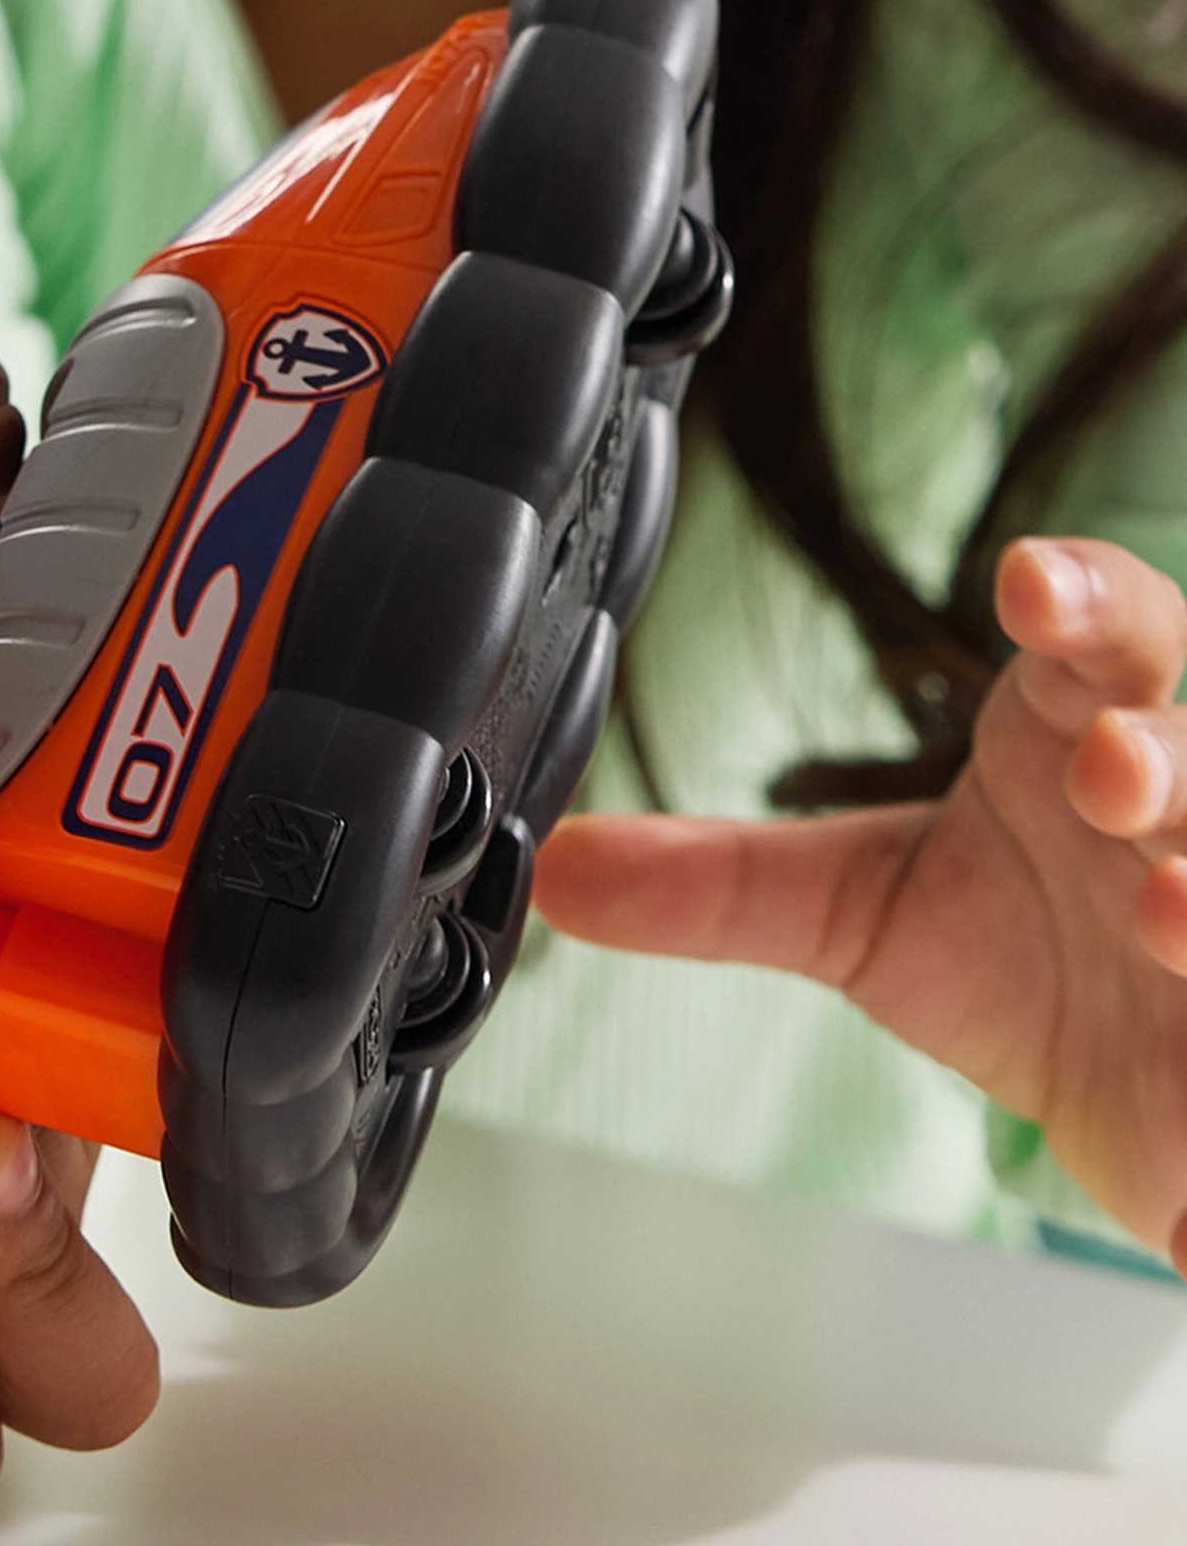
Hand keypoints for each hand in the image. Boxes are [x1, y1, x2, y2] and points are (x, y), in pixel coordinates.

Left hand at [533, 536, 1186, 1268]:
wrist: (1146, 1094)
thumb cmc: (1024, 959)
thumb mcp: (861, 917)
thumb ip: (719, 886)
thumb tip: (552, 869)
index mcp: (1077, 734)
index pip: (1097, 634)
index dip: (1080, 597)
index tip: (1030, 582)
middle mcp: (1176, 797)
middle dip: (1168, 739)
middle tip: (1114, 770)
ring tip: (1166, 906)